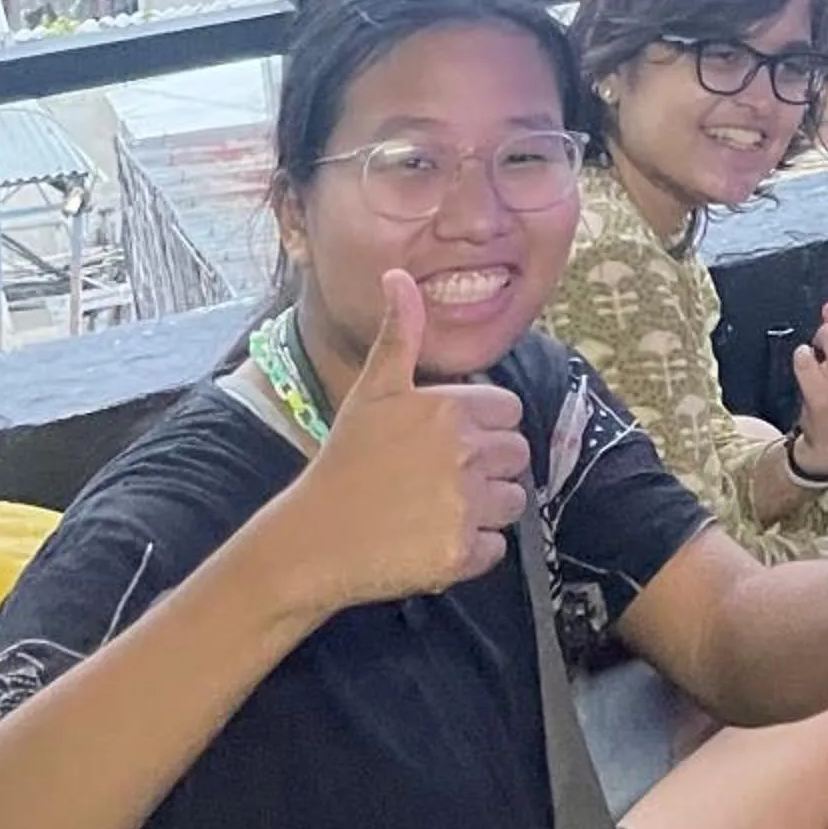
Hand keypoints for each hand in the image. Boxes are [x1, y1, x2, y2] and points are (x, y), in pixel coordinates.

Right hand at [285, 273, 531, 609]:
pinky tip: (431, 541)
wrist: (310, 540)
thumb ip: (399, 335)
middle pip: (517, 457)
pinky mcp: (462, 552)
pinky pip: (496, 547)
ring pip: (511, 503)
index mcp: (452, 410)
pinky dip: (471, 551)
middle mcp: (466, 454)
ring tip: (432, 509)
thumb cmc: (345, 461)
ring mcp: (465, 505)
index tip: (446, 443)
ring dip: (483, 510)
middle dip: (487, 468)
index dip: (483, 427)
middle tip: (436, 479)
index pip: (509, 412)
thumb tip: (398, 275)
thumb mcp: (373, 392)